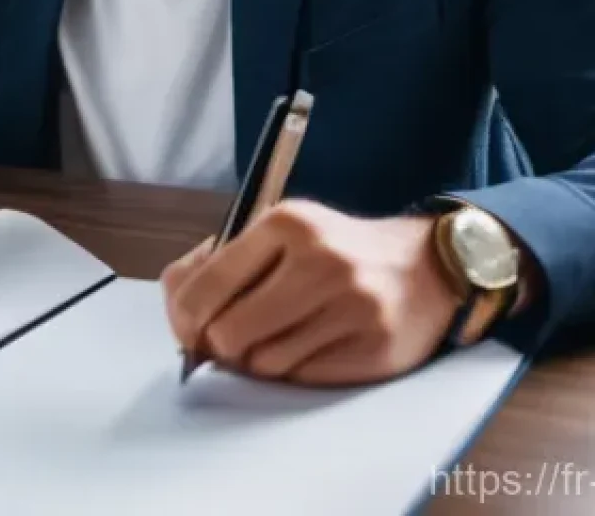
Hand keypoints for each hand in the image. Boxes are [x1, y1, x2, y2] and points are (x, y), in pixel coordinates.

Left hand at [161, 199, 460, 385]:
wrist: (423, 266)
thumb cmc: (332, 251)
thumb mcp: (280, 231)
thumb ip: (223, 261)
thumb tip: (177, 308)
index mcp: (285, 222)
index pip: (204, 285)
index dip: (184, 319)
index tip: (187, 329)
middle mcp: (319, 260)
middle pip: (228, 333)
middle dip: (218, 345)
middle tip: (227, 341)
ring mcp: (350, 305)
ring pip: (263, 363)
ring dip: (258, 359)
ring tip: (277, 336)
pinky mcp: (372, 347)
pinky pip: (302, 378)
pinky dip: (294, 369)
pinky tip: (311, 344)